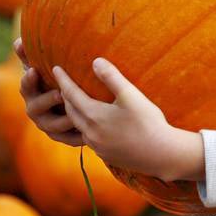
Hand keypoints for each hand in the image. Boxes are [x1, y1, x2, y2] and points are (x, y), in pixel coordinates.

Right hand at [14, 37, 83, 146]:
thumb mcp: (46, 66)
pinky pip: (69, 139)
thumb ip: (32, 54)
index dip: (29, 80)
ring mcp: (48, 125)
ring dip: (64, 120)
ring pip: (53, 126)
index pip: (25, 85)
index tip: (34, 71)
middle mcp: (36, 110)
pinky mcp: (62, 137)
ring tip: (76, 114)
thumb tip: (18, 41)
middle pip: (36, 108)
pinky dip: (77, 137)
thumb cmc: (56, 77)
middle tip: (60, 92)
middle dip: (47, 100)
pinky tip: (88, 134)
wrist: (71, 102)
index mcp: (31, 91)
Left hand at [53, 57, 204, 181]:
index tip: (55, 68)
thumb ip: (112, 77)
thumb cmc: (148, 122)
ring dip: (74, 113)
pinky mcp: (106, 155)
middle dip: (65, 96)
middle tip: (63, 83)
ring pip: (78, 126)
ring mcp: (97, 146)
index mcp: (94, 115)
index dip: (63, 80)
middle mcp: (90, 132)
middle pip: (70, 111)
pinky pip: (88, 138)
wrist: (161, 154)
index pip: (71, 94)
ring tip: (76, 103)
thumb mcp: (130, 95)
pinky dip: (86, 126)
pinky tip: (95, 124)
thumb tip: (95, 61)